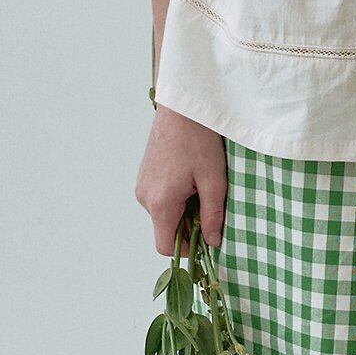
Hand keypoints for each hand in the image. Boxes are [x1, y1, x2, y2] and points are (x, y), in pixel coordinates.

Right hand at [135, 104, 228, 253]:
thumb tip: (213, 242)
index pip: (166, 246)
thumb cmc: (199, 139)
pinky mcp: (144, 174)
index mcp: (161, 202)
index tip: (207, 238)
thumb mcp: (213, 179)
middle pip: (165, 229)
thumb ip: (212, 215)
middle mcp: (145, 197)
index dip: (188, 249)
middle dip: (188, 225)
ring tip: (201, 184)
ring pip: (163, 213)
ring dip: (182, 209)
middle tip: (210, 204)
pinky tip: (190, 176)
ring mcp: (142, 184)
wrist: (182, 105)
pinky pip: (159, 198)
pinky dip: (175, 196)